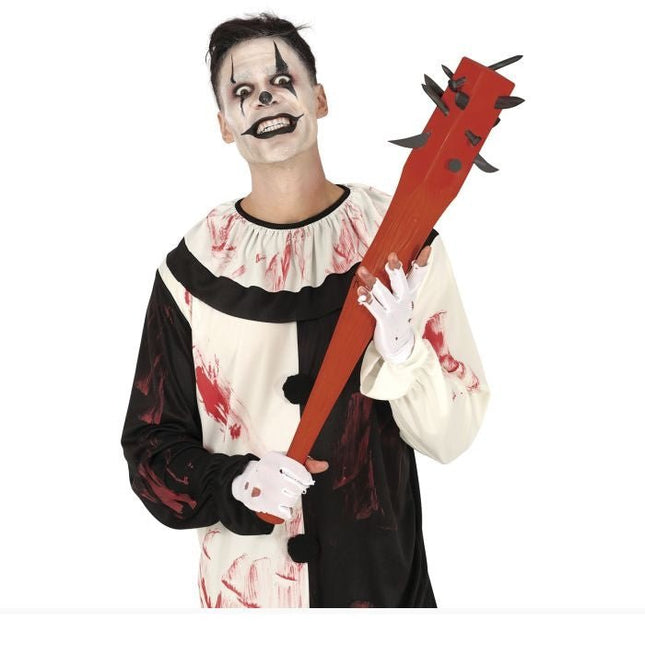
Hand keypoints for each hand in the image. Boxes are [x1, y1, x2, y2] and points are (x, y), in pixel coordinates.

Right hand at [231, 452, 326, 520]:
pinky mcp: (260, 504)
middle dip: (297, 488)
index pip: (298, 470)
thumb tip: (324, 465)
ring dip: (291, 499)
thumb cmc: (271, 469)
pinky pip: (284, 512)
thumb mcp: (285, 459)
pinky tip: (279, 502)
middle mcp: (267, 473)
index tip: (304, 479)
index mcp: (274, 459)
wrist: (246, 480)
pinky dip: (285, 509)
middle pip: (296, 487)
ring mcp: (262, 489)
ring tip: (283, 493)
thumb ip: (305, 462)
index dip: (305, 477)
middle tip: (290, 485)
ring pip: (291, 500)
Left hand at [356, 246, 431, 363]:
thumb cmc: (395, 317)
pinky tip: (360, 291)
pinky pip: (375, 308)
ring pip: (383, 293)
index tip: (427, 248)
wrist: (398, 346)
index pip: (417, 276)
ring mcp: (395, 312)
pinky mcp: (385, 321)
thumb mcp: (400, 300)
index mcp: (408, 294)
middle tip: (392, 256)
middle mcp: (404, 302)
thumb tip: (390, 263)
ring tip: (362, 270)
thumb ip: (396, 284)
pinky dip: (367, 299)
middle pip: (401, 283)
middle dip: (396, 270)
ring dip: (372, 281)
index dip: (422, 262)